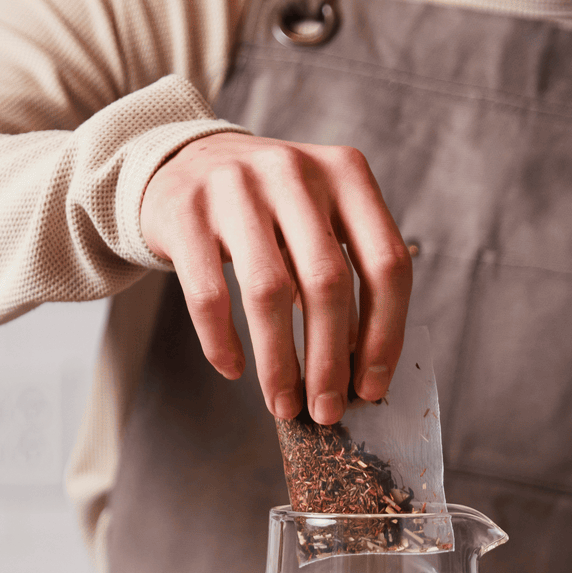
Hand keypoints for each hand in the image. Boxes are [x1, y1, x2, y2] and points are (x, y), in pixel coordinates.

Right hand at [140, 133, 412, 423]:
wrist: (184, 160)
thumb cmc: (270, 211)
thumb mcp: (319, 221)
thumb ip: (347, 277)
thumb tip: (361, 370)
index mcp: (347, 174)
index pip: (387, 264)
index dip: (385, 335)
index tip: (371, 388)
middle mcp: (295, 172)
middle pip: (328, 283)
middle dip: (330, 362)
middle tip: (327, 411)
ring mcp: (236, 186)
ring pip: (269, 292)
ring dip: (279, 363)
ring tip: (283, 404)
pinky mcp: (185, 211)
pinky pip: (208, 294)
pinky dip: (222, 341)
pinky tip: (233, 370)